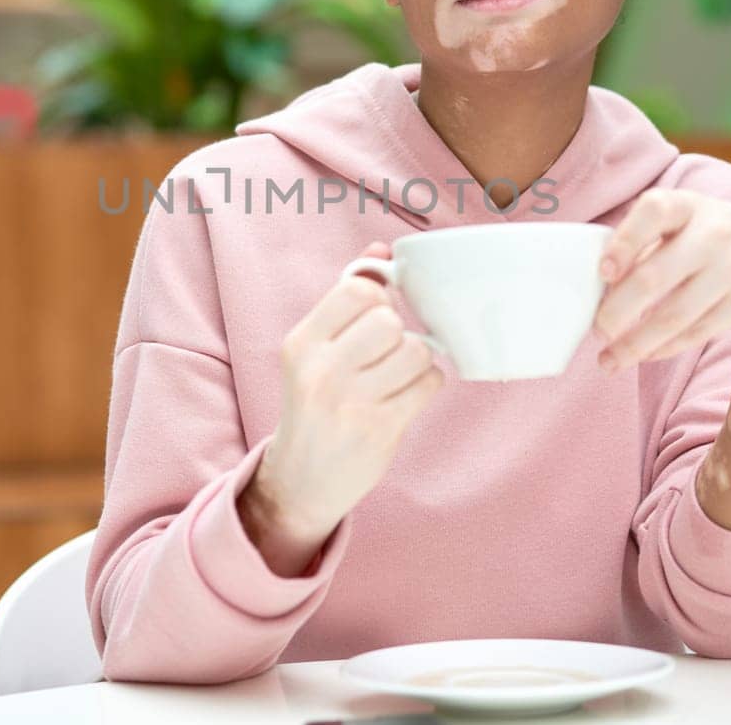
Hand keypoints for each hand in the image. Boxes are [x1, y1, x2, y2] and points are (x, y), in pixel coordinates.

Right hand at [255, 240, 445, 540]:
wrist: (301, 480)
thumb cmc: (314, 404)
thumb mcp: (315, 350)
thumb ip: (345, 298)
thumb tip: (380, 250)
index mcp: (301, 344)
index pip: (357, 290)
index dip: (378, 297)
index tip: (376, 314)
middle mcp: (321, 372)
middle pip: (389, 320)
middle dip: (398, 331)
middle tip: (387, 351)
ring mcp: (351, 404)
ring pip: (416, 350)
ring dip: (417, 359)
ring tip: (399, 374)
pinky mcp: (380, 431)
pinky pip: (429, 384)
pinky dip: (426, 384)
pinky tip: (407, 394)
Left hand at [590, 189, 730, 372]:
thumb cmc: (717, 236)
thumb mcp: (690, 220)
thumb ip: (648, 239)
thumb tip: (598, 282)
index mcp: (691, 205)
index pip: (654, 211)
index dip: (624, 241)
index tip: (602, 272)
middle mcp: (714, 233)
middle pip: (655, 276)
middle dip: (617, 310)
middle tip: (596, 330)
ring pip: (674, 315)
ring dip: (635, 343)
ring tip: (608, 360)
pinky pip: (696, 332)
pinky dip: (663, 348)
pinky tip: (641, 355)